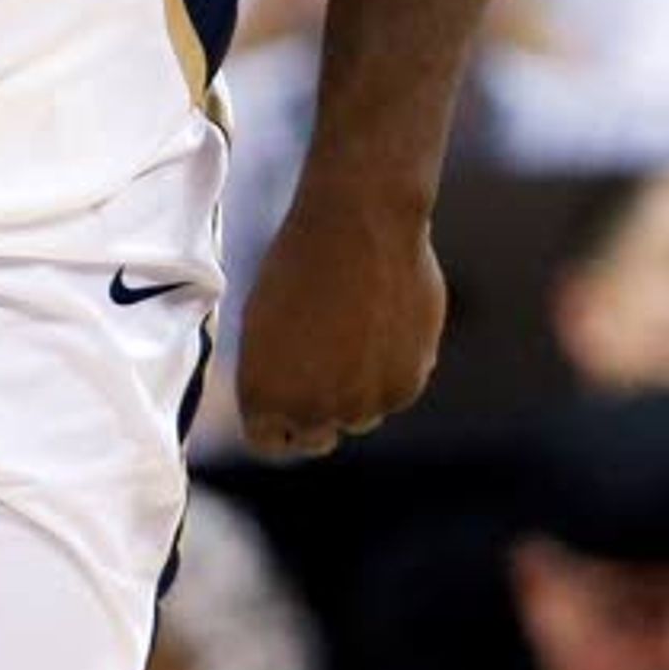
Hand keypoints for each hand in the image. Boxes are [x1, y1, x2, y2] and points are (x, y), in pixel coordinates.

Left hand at [236, 174, 444, 456]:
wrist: (359, 227)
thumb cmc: (297, 263)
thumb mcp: (261, 323)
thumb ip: (275, 375)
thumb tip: (289, 402)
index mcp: (265, 397)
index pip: (268, 442)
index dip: (276, 422)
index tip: (285, 402)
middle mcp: (314, 413)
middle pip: (316, 436)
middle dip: (316, 412)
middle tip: (321, 369)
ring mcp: (364, 404)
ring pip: (360, 414)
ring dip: (356, 389)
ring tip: (351, 332)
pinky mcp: (407, 386)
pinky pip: (395, 391)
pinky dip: (391, 369)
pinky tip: (382, 323)